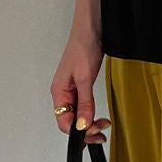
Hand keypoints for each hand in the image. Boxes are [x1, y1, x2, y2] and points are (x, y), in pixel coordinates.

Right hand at [50, 27, 110, 145]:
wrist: (91, 28)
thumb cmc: (83, 46)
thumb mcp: (85, 77)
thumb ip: (85, 102)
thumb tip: (83, 125)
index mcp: (59, 92)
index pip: (64, 122)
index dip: (79, 131)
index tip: (94, 133)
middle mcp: (63, 92)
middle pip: (70, 120)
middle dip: (85, 129)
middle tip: (101, 132)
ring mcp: (72, 88)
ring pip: (77, 113)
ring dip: (89, 121)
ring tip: (102, 125)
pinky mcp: (80, 83)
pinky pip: (82, 104)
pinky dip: (90, 111)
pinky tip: (97, 114)